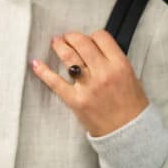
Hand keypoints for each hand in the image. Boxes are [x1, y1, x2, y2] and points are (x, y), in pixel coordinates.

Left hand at [31, 31, 149, 136]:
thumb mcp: (130, 76)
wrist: (128, 131)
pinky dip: (43, 71)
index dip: (92, 36)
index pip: (101, 37)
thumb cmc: (131, 106)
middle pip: (82, 43)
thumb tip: (94, 49)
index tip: (88, 39)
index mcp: (120, 65)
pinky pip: (55, 82)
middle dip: (72, 36)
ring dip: (59, 46)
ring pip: (69, 57)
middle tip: (67, 37)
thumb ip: (113, 61)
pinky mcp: (75, 100)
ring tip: (56, 42)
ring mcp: (88, 86)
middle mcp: (103, 73)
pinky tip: (36, 63)